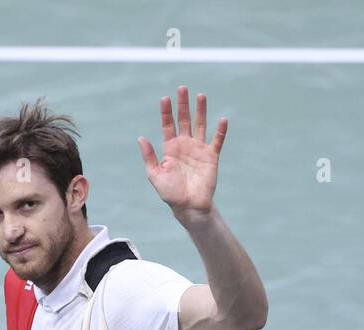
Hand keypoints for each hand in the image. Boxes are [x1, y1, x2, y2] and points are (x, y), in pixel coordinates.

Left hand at [137, 86, 226, 222]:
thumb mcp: (155, 175)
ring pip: (200, 125)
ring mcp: (199, 149)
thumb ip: (149, 156)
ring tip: (201, 95)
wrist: (189, 206)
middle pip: (185, 120)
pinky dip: (220, 131)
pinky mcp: (211, 157)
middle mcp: (185, 145)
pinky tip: (222, 119)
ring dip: (201, 111)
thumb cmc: (170, 193)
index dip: (166, 111)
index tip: (165, 98)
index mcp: (170, 148)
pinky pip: (217, 141)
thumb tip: (141, 137)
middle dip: (183, 104)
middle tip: (182, 88)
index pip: (168, 125)